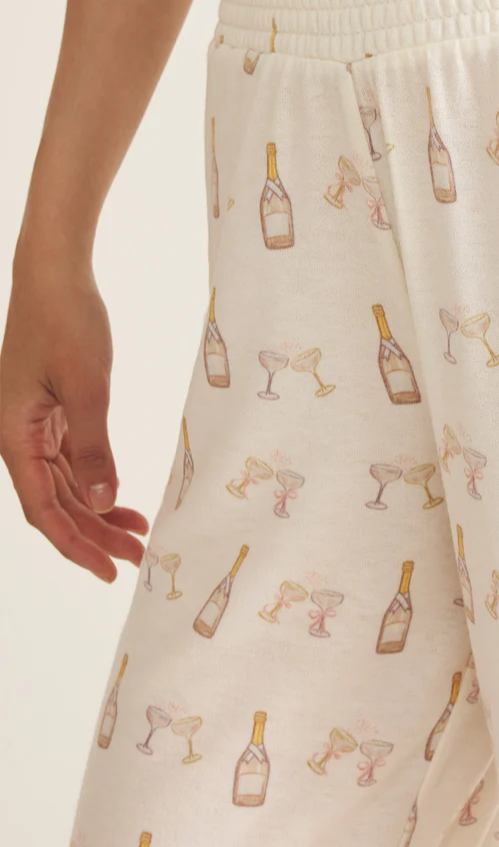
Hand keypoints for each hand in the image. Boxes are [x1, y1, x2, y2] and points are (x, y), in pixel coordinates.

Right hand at [0, 253, 148, 581]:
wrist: (54, 276)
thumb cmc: (66, 323)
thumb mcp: (87, 388)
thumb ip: (93, 450)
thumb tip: (100, 503)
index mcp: (14, 437)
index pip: (43, 509)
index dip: (75, 544)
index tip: (108, 570)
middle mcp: (17, 437)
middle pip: (54, 502)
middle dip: (93, 533)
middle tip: (136, 556)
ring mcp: (31, 425)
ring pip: (62, 484)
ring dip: (96, 511)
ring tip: (136, 533)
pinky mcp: (49, 412)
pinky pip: (68, 460)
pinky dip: (94, 481)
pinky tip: (119, 497)